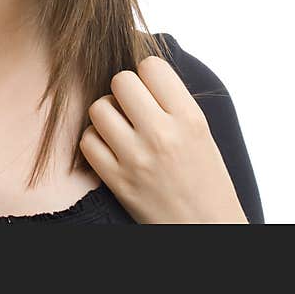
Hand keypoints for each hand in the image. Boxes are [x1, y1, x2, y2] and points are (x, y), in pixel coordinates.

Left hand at [79, 55, 247, 223]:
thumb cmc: (205, 178)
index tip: (151, 89)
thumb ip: (172, 101)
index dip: (147, 75)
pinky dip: (96, 141)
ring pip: (98, 108)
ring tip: (122, 128)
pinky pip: (88, 140)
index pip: (151, 66)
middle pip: (120, 81)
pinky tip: (112, 148)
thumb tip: (137, 70)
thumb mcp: (201, 131)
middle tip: (134, 108)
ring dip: (107, 115)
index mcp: (189, 118)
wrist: (207, 229)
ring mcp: (136, 158)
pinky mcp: (116, 180)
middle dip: (124, 91)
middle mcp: (162, 135)